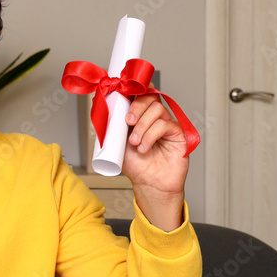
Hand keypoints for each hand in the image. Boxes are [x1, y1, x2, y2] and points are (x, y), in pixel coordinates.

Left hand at [121, 93, 188, 230]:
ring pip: (157, 109)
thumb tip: (98, 102)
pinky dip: (151, 135)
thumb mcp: (116, 142)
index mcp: (141, 116)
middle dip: (136, 107)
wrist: (149, 184)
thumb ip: (111, 123)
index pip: (139, 94)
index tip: (120, 97)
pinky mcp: (178, 134)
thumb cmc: (135, 165)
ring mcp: (167, 124)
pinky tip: (144, 148)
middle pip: (150, 96)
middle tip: (128, 122)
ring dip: (142, 126)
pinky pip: (165, 124)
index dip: (132, 91)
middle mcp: (155, 118)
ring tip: (135, 143)